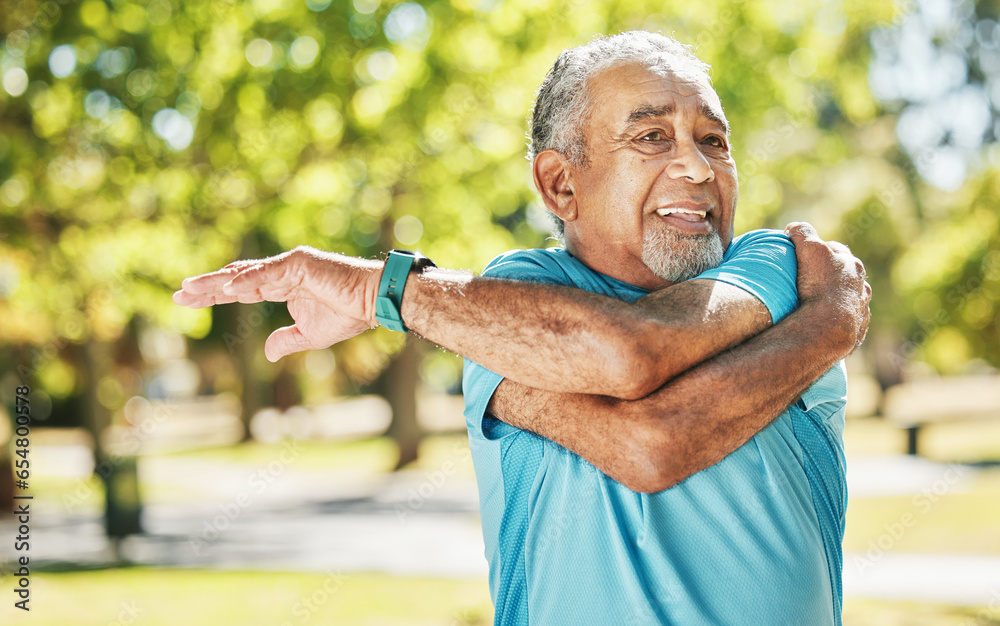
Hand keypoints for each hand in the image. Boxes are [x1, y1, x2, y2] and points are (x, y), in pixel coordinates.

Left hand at [173, 246, 382, 361]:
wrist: (373, 302)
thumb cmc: (348, 314)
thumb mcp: (310, 335)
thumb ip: (286, 340)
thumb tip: (267, 352)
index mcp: (281, 286)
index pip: (240, 290)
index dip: (214, 295)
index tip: (188, 300)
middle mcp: (280, 272)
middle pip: (235, 279)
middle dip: (207, 287)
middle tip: (179, 293)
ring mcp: (288, 266)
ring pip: (245, 274)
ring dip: (217, 281)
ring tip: (191, 288)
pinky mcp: (299, 264)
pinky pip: (267, 274)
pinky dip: (247, 280)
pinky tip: (227, 288)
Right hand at [785, 222, 870, 350]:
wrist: (829, 326)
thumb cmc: (819, 285)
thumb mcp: (809, 250)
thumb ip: (803, 233)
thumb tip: (793, 227)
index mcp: (852, 265)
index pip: (837, 250)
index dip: (821, 249)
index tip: (805, 254)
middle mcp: (861, 286)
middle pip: (846, 275)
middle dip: (832, 274)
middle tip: (811, 279)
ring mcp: (861, 310)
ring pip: (850, 300)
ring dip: (837, 299)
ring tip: (817, 305)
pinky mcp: (857, 332)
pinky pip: (846, 323)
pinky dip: (837, 321)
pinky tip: (824, 325)